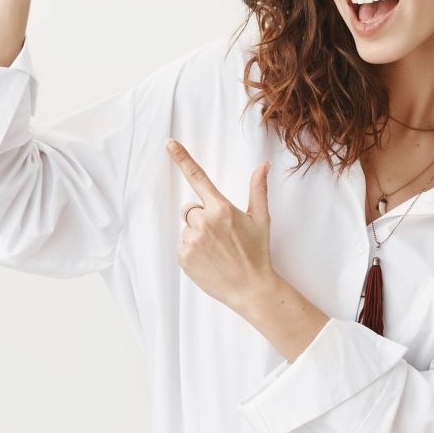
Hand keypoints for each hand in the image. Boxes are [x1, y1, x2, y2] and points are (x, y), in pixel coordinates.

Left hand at [166, 139, 275, 313]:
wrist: (250, 288)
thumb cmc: (257, 253)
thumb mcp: (261, 219)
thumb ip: (258, 189)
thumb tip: (264, 165)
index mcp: (222, 209)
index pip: (198, 178)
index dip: (182, 158)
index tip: (169, 144)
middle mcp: (204, 222)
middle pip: (191, 209)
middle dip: (203, 218)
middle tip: (222, 236)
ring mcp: (192, 240)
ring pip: (188, 228)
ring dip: (198, 235)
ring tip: (217, 251)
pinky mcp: (183, 256)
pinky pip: (182, 245)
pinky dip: (193, 251)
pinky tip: (209, 260)